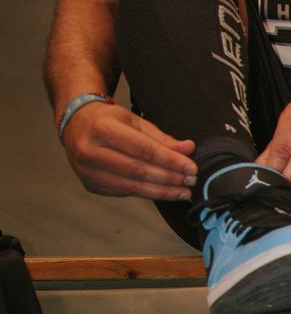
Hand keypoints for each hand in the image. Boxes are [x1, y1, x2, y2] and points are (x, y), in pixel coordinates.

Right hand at [61, 102, 196, 200]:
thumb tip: (188, 148)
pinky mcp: (90, 184)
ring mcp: (88, 171)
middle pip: (139, 171)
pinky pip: (124, 192)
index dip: (171, 161)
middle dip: (170, 178)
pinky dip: (147, 193)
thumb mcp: (134, 121)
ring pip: (132, 186)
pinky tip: (165, 192)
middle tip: (191, 181)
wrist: (74, 124)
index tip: (192, 168)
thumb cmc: (108, 120)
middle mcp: (90, 151)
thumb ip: (161, 137)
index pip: (144, 149)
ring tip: (184, 193)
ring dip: (162, 191)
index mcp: (102, 129)